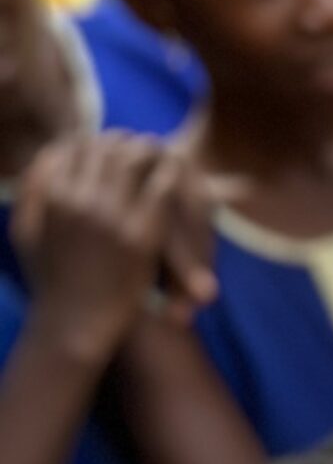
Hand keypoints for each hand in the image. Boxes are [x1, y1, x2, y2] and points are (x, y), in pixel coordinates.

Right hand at [14, 133, 214, 367]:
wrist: (75, 323)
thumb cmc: (49, 280)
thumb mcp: (25, 232)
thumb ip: (30, 192)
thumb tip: (43, 155)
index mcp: (51, 196)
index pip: (74, 146)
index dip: (92, 140)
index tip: (106, 144)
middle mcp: (79, 201)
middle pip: (105, 147)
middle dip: (120, 141)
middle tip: (135, 143)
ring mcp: (111, 216)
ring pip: (133, 160)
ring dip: (147, 151)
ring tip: (156, 152)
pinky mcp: (141, 234)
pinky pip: (160, 187)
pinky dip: (169, 174)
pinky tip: (177, 173)